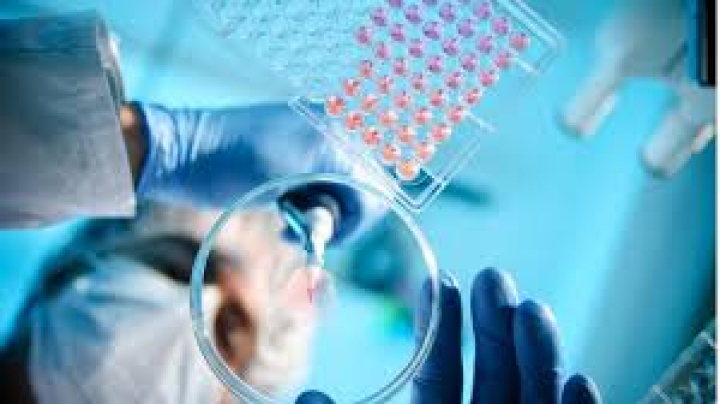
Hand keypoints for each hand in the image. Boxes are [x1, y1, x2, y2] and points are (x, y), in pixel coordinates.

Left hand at [132, 102, 382, 240]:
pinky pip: (326, 182)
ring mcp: (315, 140)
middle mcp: (331, 131)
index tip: (328, 238)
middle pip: (366, 187)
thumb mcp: (286, 178)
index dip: (358, 220)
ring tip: (291, 221)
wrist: (180, 153)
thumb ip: (337, 183)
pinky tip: (286, 209)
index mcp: (333, 133)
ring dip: (326, 211)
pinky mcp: (298, 153)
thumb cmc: (226, 167)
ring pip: (346, 189)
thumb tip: (374, 201)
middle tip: (308, 230)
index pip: (375, 187)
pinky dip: (313, 202)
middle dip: (344, 215)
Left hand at [296, 268, 600, 403]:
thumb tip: (309, 396)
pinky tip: (581, 377)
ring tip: (531, 307)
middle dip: (495, 327)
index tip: (444, 281)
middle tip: (494, 274)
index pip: (441, 380)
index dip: (444, 331)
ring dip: (538, 355)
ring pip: (535, 399)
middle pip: (494, 379)